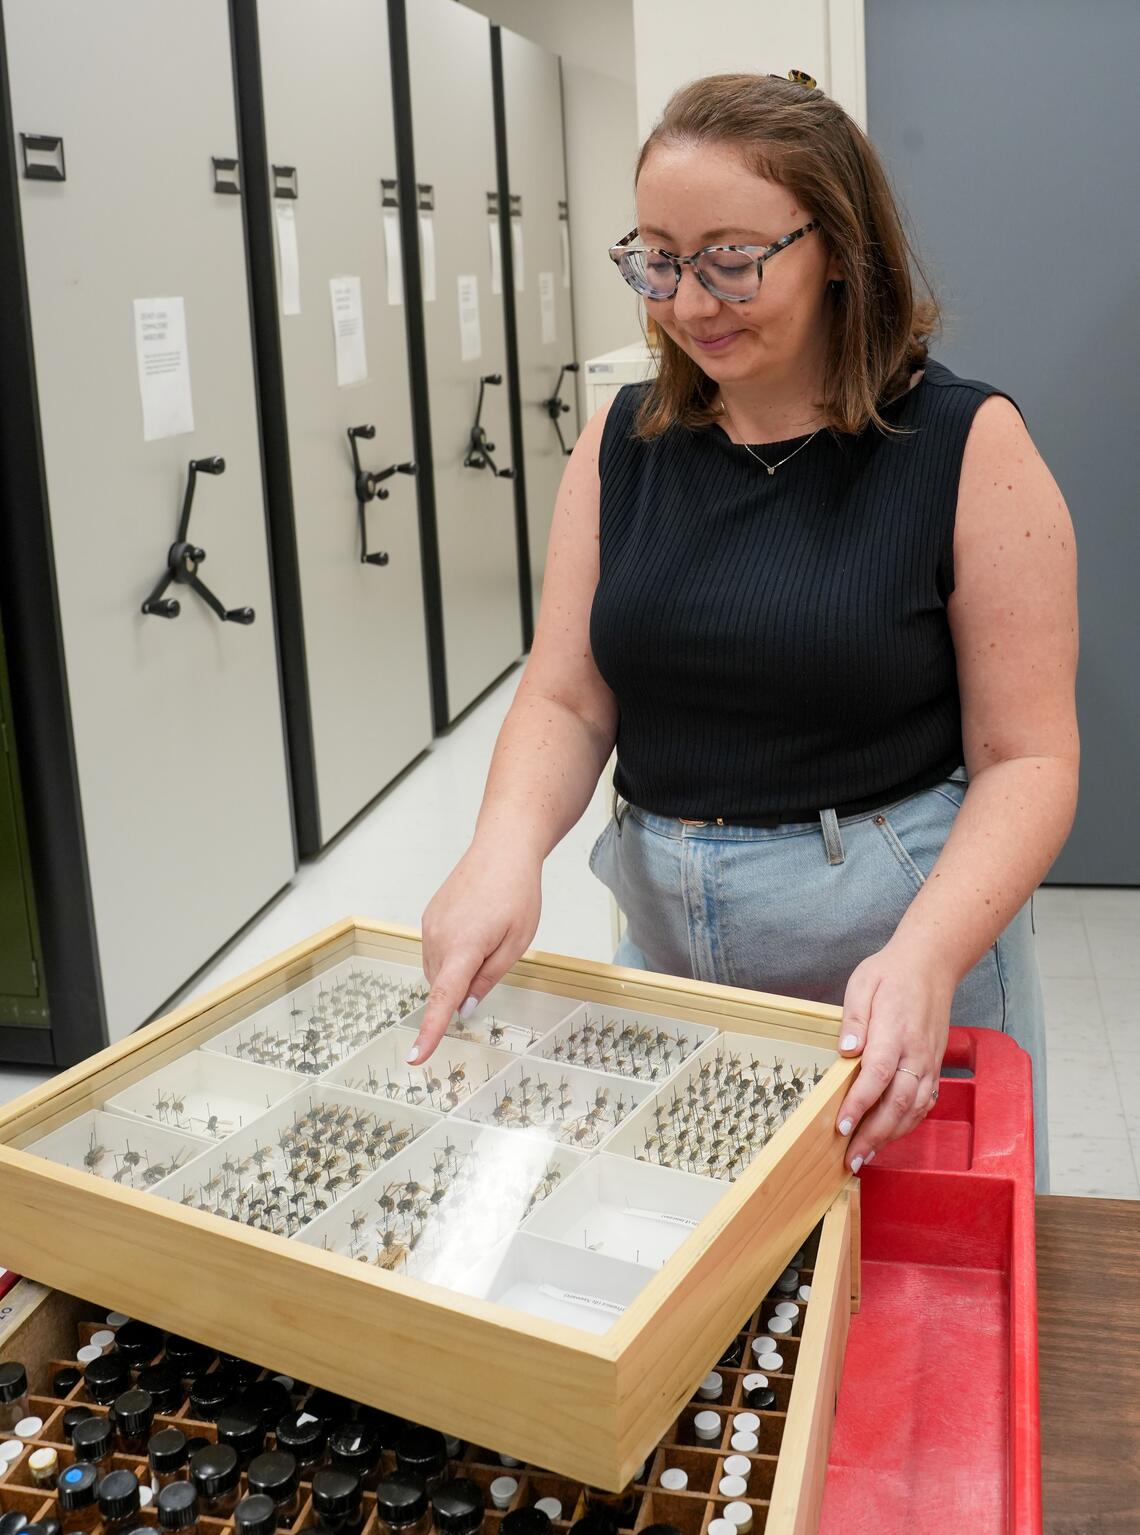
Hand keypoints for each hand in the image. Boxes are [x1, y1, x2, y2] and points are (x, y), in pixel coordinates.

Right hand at [412, 843, 542, 1063]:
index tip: (416, 1057)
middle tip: (496, 954)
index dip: (430, 1031)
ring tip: (488, 934)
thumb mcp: (517, 942)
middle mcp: (438, 938)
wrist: (502, 848)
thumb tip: (466, 1008)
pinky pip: (435, 952)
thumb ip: (489, 979)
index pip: (442, 999)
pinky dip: (451, 955)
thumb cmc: (517, 891)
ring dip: (458, 970)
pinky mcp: (428, 918)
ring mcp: (429, 926)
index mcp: (463, 947)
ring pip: (438, 970)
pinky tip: (474, 931)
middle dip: (464, 989)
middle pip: (444, 986)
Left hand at [833, 939, 955, 1172]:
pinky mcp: (934, 1066)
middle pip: (897, 1102)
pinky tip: (890, 1136)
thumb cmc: (891, 973)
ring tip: (865, 1157)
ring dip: (890, 1137)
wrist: (932, 965)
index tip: (841, 1125)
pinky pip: (924, 1103)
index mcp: (896, 1031)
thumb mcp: (863, 983)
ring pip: (914, 1109)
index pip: (877, 1075)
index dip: (860, 1103)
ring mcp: (928, 1062)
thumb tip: (846, 1049)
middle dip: (873, 1135)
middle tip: (850, 1159)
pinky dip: (908, 1124)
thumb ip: (854, 1017)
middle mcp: (916, 1053)